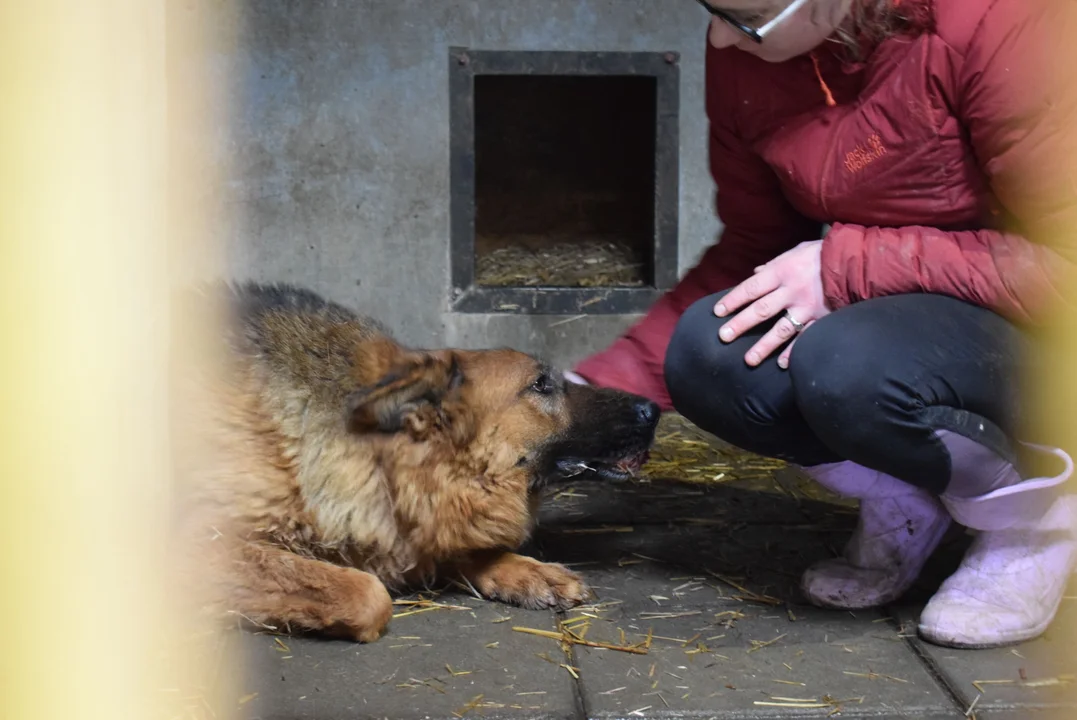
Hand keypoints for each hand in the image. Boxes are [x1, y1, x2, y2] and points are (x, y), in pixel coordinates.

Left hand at [713, 240, 829, 368]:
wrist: (857, 260)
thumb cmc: (823, 253)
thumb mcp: (796, 251)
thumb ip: (774, 264)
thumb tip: (756, 273)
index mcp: (782, 271)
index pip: (751, 288)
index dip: (733, 300)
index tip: (717, 312)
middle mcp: (791, 291)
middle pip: (760, 310)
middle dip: (740, 325)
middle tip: (723, 337)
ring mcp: (807, 307)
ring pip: (780, 329)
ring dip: (763, 346)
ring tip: (748, 360)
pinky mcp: (823, 319)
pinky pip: (806, 338)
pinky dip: (795, 352)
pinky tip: (782, 364)